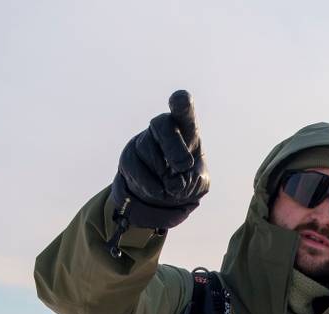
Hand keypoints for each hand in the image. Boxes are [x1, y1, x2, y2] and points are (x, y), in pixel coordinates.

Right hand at [110, 90, 209, 231]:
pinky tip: (159, 193)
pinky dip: (149, 184)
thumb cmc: (187, 182)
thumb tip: (177, 183)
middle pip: (163, 126)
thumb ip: (195, 181)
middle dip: (174, 147)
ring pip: (148, 149)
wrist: (163, 199)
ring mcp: (143, 141)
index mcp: (186, 130)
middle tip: (185, 166)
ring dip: (162, 174)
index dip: (181, 104)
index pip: (183, 111)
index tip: (181, 99)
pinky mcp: (128, 158)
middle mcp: (162, 129)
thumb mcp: (199, 183)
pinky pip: (134, 168)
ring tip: (172, 189)